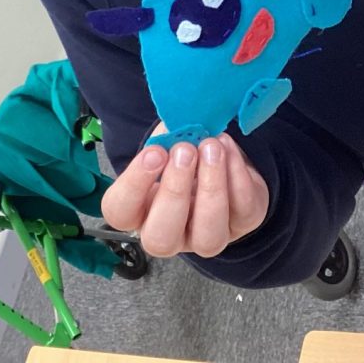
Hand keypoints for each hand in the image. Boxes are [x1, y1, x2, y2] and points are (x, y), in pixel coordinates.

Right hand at [100, 127, 268, 258]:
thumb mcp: (167, 143)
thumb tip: (174, 125)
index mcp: (140, 213)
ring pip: (208, 238)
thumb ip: (164, 138)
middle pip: (160, 238)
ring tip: (211, 148)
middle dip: (175, 191)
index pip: (120, 213)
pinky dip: (237, 176)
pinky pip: (242, 211)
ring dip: (211, 189)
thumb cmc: (185, 155)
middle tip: (184, 151)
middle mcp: (170, 234)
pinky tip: (228, 148)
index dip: (134, 184)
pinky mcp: (242, 224)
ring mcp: (206, 237)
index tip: (154, 151)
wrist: (221, 160)